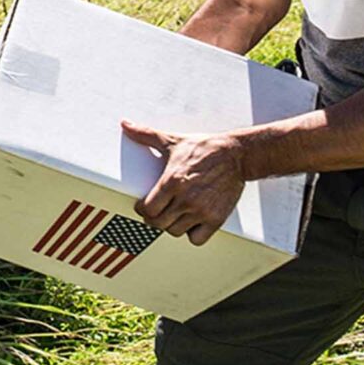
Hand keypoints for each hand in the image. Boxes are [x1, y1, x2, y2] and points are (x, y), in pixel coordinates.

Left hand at [123, 121, 249, 245]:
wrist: (236, 155)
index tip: (144, 207)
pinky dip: (192, 234)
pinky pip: (197, 239)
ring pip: (175, 232)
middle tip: (156, 213)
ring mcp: (201, 210)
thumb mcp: (173, 140)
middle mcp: (186, 198)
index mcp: (172, 181)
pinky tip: (191, 223)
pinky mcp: (216, 218)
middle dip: (153, 219)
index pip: (147, 209)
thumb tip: (127, 125)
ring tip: (173, 215)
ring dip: (171, 226)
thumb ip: (147, 135)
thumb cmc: (205, 148)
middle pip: (158, 224)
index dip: (142, 209)